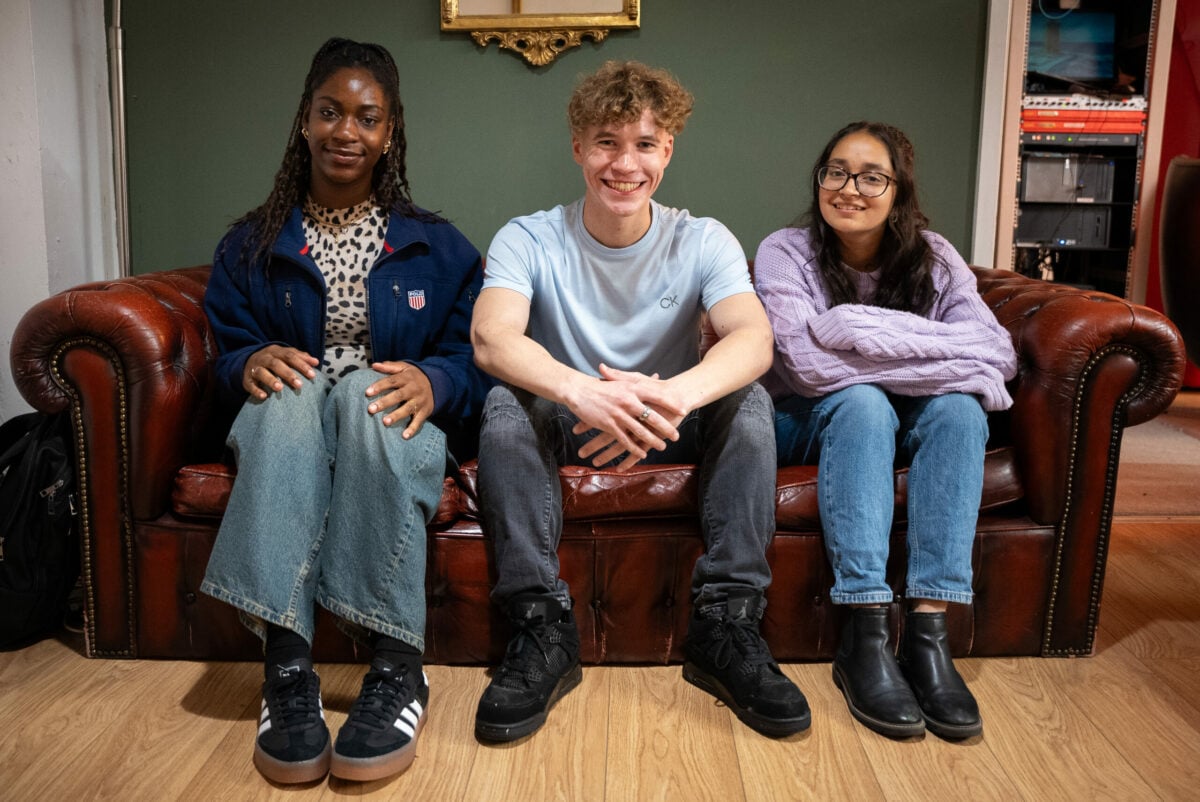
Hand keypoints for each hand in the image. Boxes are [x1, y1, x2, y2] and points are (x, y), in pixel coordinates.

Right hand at [244, 345, 318, 399]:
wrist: (248, 361)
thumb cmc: (274, 360)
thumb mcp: (285, 355)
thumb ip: (300, 357)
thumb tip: (316, 361)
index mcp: (276, 351)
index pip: (290, 356)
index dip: (301, 364)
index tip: (312, 375)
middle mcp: (265, 358)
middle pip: (276, 364)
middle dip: (288, 374)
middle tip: (299, 385)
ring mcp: (254, 368)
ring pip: (262, 372)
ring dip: (271, 380)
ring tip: (279, 388)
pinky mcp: (247, 379)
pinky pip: (250, 384)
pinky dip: (256, 390)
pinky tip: (264, 396)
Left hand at [366, 361, 434, 438]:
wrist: (437, 383)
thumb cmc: (414, 376)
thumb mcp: (404, 368)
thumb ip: (389, 367)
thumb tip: (374, 365)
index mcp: (406, 378)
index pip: (391, 381)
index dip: (380, 386)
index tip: (367, 392)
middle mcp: (413, 389)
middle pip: (398, 396)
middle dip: (385, 402)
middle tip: (371, 409)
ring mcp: (419, 401)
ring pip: (407, 409)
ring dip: (397, 415)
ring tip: (385, 422)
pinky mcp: (425, 411)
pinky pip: (419, 421)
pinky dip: (412, 429)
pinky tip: (405, 436)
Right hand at [569, 363, 686, 471]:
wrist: (579, 391)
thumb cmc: (602, 385)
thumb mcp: (622, 380)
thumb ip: (639, 381)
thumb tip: (657, 377)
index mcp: (632, 388)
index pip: (657, 396)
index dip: (671, 404)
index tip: (683, 411)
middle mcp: (628, 401)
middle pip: (651, 417)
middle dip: (666, 428)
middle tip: (676, 436)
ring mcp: (618, 414)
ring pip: (640, 431)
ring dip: (652, 440)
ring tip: (662, 446)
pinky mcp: (608, 425)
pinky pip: (624, 439)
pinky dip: (634, 448)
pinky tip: (642, 453)